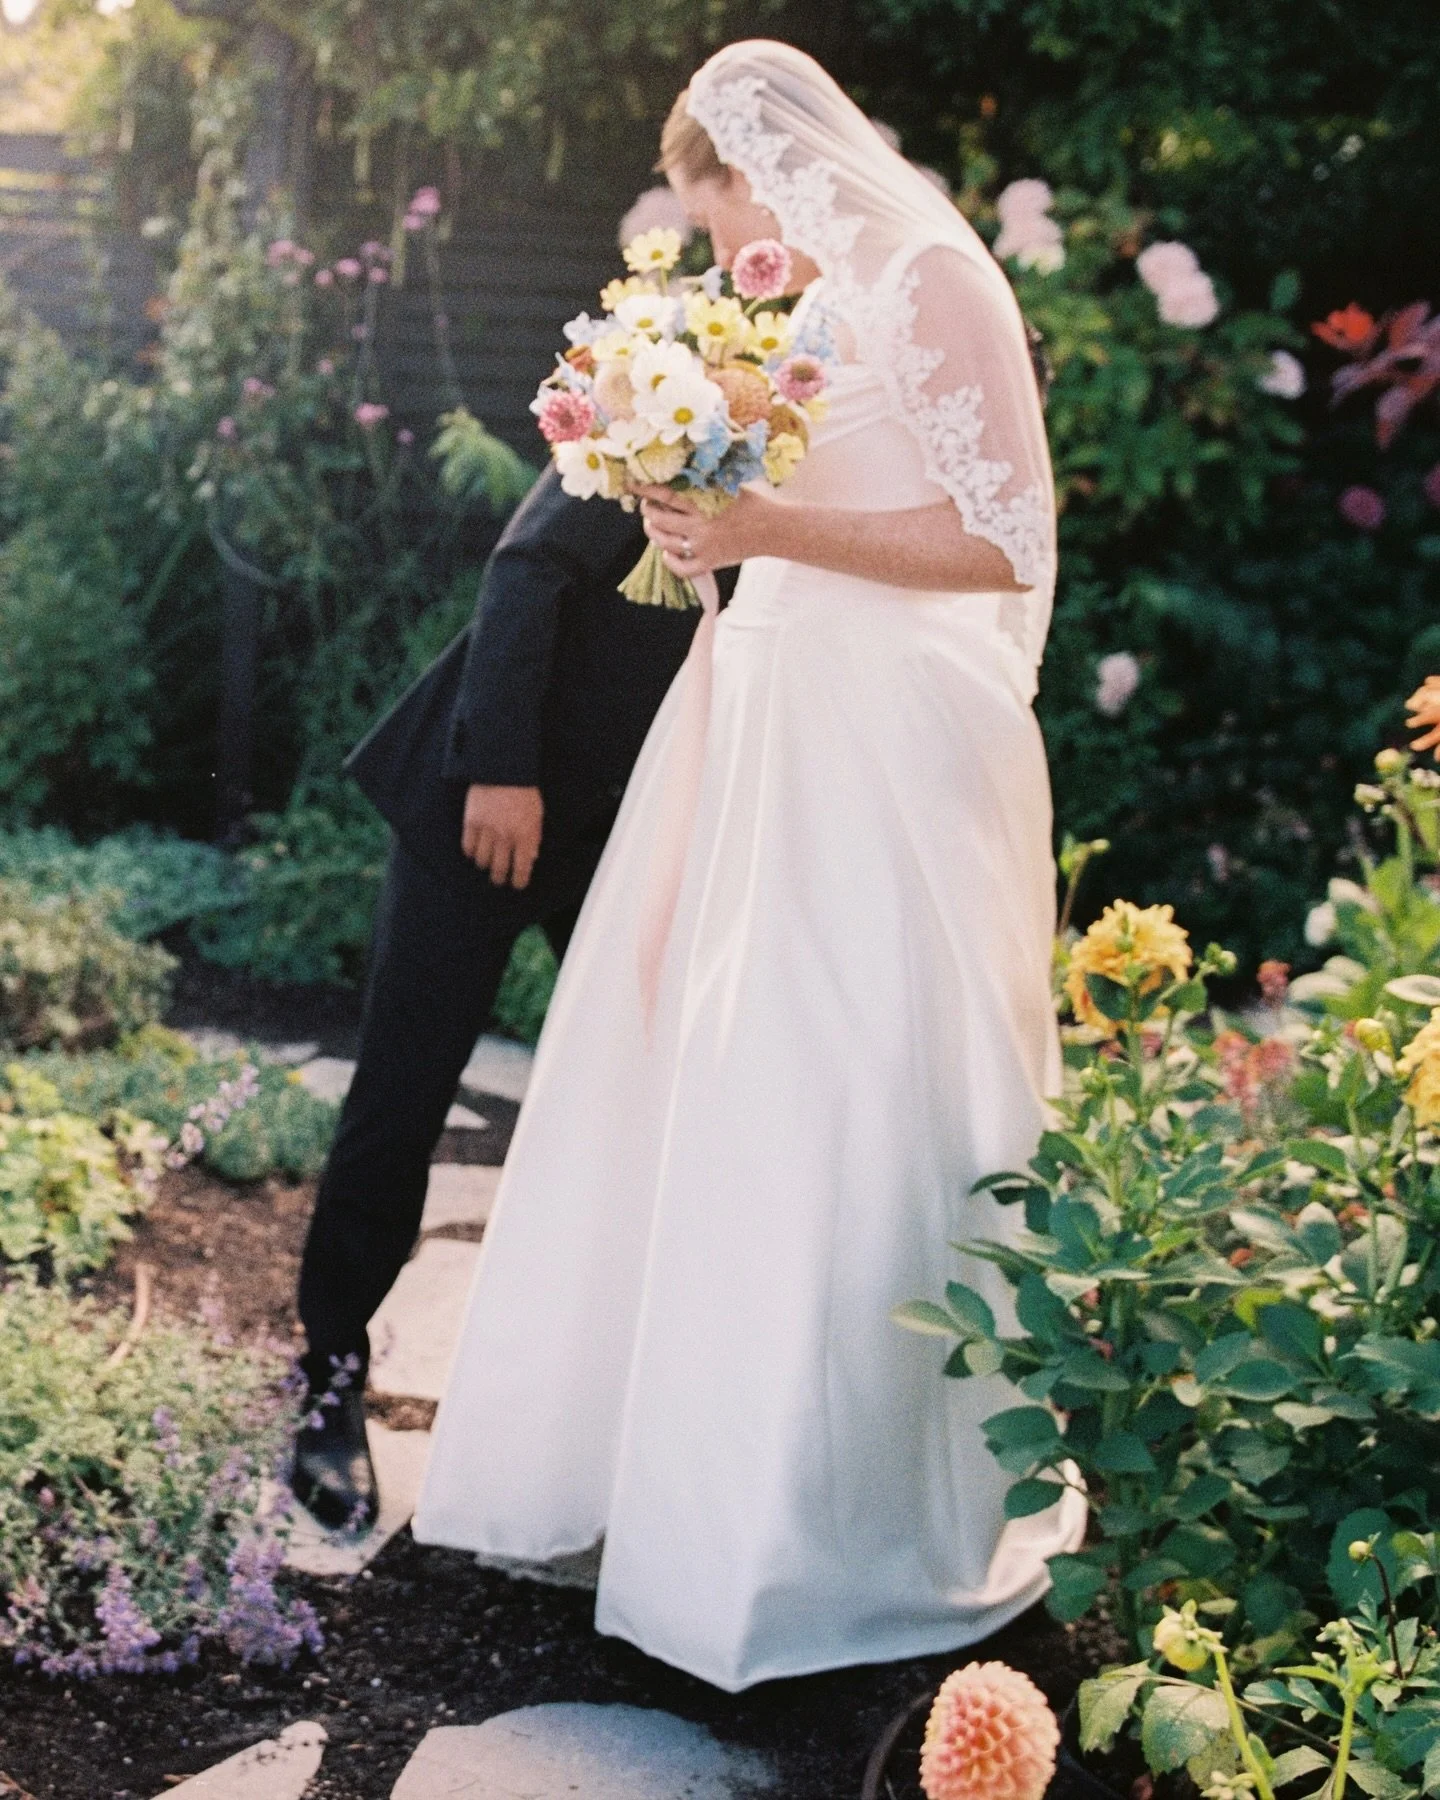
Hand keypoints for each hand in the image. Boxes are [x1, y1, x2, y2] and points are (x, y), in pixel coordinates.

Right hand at [462, 785, 542, 887]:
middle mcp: (506, 836)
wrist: (503, 768)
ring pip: (482, 861)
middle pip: (499, 869)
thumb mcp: (537, 814)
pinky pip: (468, 847)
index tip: (517, 884)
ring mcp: (487, 830)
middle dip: (500, 878)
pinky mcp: (471, 822)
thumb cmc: (523, 790)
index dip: (519, 880)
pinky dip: (471, 852)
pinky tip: (475, 852)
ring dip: (485, 865)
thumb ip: (534, 837)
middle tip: (499, 879)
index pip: (521, 868)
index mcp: (525, 834)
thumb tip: (531, 858)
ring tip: (487, 864)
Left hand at [637, 485, 776, 578]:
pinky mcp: (710, 563)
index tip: (634, 485)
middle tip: (645, 506)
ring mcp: (703, 547)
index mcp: (702, 503)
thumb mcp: (729, 483)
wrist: (774, 529)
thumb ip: (708, 477)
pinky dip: (670, 562)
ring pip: (665, 543)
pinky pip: (682, 569)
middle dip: (647, 512)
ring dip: (653, 534)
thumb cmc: (754, 502)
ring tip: (651, 526)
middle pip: (660, 520)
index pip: (664, 495)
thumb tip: (689, 462)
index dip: (646, 490)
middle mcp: (699, 526)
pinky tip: (666, 554)